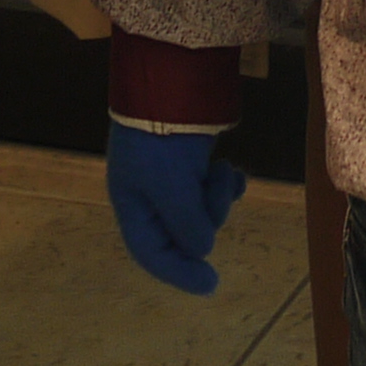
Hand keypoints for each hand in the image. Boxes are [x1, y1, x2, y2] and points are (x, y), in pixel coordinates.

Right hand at [103, 125, 247, 295]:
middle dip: (206, 218)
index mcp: (132, 206)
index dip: (178, 272)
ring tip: (223, 172)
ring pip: (201, 209)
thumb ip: (187, 226)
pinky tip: (233, 173)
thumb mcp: (171, 190)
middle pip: (182, 232)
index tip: (211, 284)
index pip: (151, 253)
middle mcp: (150, 195)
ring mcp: (171, 176)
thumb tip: (203, 250)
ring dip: (217, 197)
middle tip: (217, 194)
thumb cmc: (159, 141)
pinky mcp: (190, 157)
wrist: (166, 82)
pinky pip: (210, 185)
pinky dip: (224, 184)